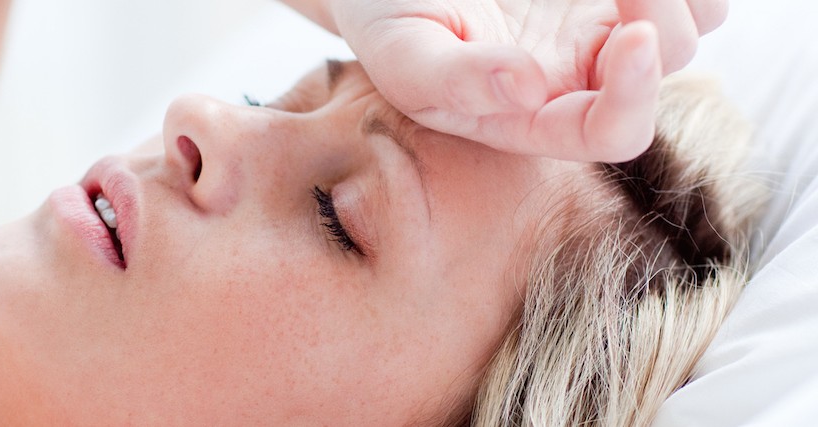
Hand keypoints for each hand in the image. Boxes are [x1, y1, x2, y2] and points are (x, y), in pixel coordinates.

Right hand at [324, 0, 725, 161]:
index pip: (608, 132)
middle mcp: (580, 78)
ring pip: (695, 21)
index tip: (632, 36)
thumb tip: (525, 92)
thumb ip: (453, 81)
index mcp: (531, 116)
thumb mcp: (401, 53)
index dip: (635, 97)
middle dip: (662, 14)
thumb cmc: (386, 18)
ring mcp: (604, 29)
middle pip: (667, 61)